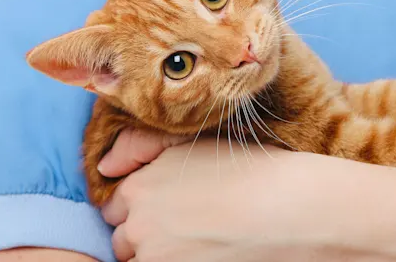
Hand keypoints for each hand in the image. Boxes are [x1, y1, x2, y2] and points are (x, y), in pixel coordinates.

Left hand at [98, 134, 338, 261]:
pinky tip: (205, 251)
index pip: (116, 207)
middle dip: (145, 235)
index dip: (142, 208)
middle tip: (187, 228)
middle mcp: (139, 224)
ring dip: (158, 255)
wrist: (290, 207)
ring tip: (198, 242)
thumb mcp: (192, 145)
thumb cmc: (248, 171)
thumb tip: (105, 166)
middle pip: (124, 239)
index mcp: (141, 186)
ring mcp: (155, 257)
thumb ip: (140, 147)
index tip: (169, 210)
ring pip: (138, 260)